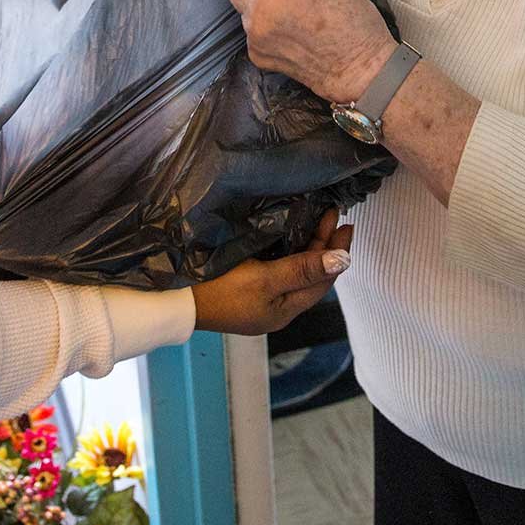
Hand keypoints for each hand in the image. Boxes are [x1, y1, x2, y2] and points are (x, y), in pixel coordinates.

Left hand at [191, 0, 394, 104]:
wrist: (362, 72)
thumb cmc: (352, 21)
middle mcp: (259, 14)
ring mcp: (255, 38)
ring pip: (243, 9)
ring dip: (258, 4)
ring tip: (292, 13)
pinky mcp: (257, 57)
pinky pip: (250, 31)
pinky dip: (263, 26)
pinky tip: (291, 33)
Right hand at [191, 209, 353, 334]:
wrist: (178, 302)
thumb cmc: (220, 291)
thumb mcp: (265, 279)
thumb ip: (303, 268)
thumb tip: (343, 261)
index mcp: (286, 309)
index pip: (323, 280)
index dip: (337, 253)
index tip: (346, 224)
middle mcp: (278, 306)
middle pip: (311, 274)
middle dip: (325, 245)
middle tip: (335, 215)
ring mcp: (262, 298)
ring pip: (296, 270)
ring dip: (309, 246)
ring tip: (319, 221)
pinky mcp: (247, 287)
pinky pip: (279, 268)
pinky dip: (291, 250)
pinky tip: (289, 235)